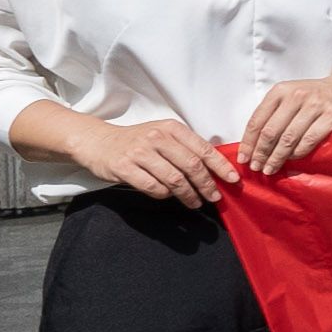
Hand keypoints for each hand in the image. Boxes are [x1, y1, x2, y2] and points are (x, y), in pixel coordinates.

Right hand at [60, 110, 232, 205]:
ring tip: (195, 202)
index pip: (203, 148)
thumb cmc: (136, 140)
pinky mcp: (125, 167)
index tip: (233, 179)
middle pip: (191, 166)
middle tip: (215, 197)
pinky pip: (153, 187)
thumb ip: (185, 147)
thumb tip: (214, 169)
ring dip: (188, 194)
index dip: (221, 166)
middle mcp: (157, 138)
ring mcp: (140, 153)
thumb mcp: (162, 134)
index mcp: (171, 128)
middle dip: (207, 185)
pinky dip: (164, 195)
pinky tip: (169, 196)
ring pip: (174, 179)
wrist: (97, 141)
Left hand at [233, 64, 331, 176]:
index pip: (257, 120)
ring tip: (270, 169)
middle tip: (256, 167)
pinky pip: (309, 141)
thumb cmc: (315, 96)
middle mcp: (296, 96)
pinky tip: (291, 160)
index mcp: (280, 91)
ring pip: (288, 139)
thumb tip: (253, 144)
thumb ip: (273, 114)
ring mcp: (315, 106)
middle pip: (271, 132)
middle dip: (261, 153)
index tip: (243, 158)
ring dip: (277, 158)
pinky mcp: (331, 116)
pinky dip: (298, 154)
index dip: (248, 142)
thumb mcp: (290, 96)